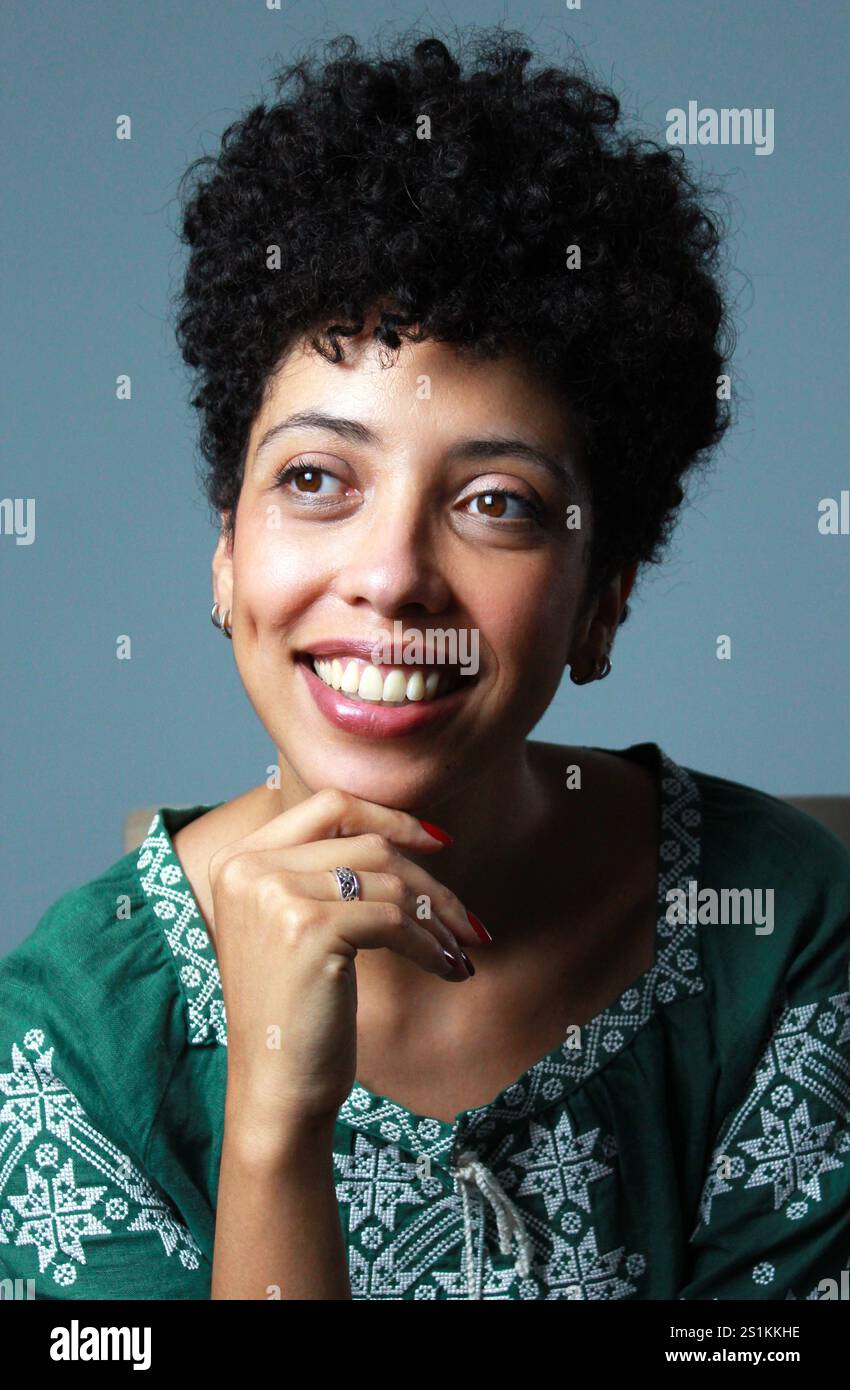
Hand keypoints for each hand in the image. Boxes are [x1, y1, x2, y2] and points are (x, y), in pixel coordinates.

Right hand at [207, 788, 485, 1141]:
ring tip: (459, 952)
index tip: (439, 841)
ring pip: (389, 882)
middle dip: (429, 881)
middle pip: (368, 844)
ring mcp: (276, 893)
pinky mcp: (308, 927)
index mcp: (239, 859)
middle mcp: (250, 867)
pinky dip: (431, 944)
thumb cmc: (295, 1012)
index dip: (391, 816)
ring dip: (437, 919)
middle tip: (467, 921)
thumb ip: (322, 872)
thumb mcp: (294, 925)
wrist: (274, 1088)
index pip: (329, 805)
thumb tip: (409, 834)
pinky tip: (447, 968)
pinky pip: (395, 919)